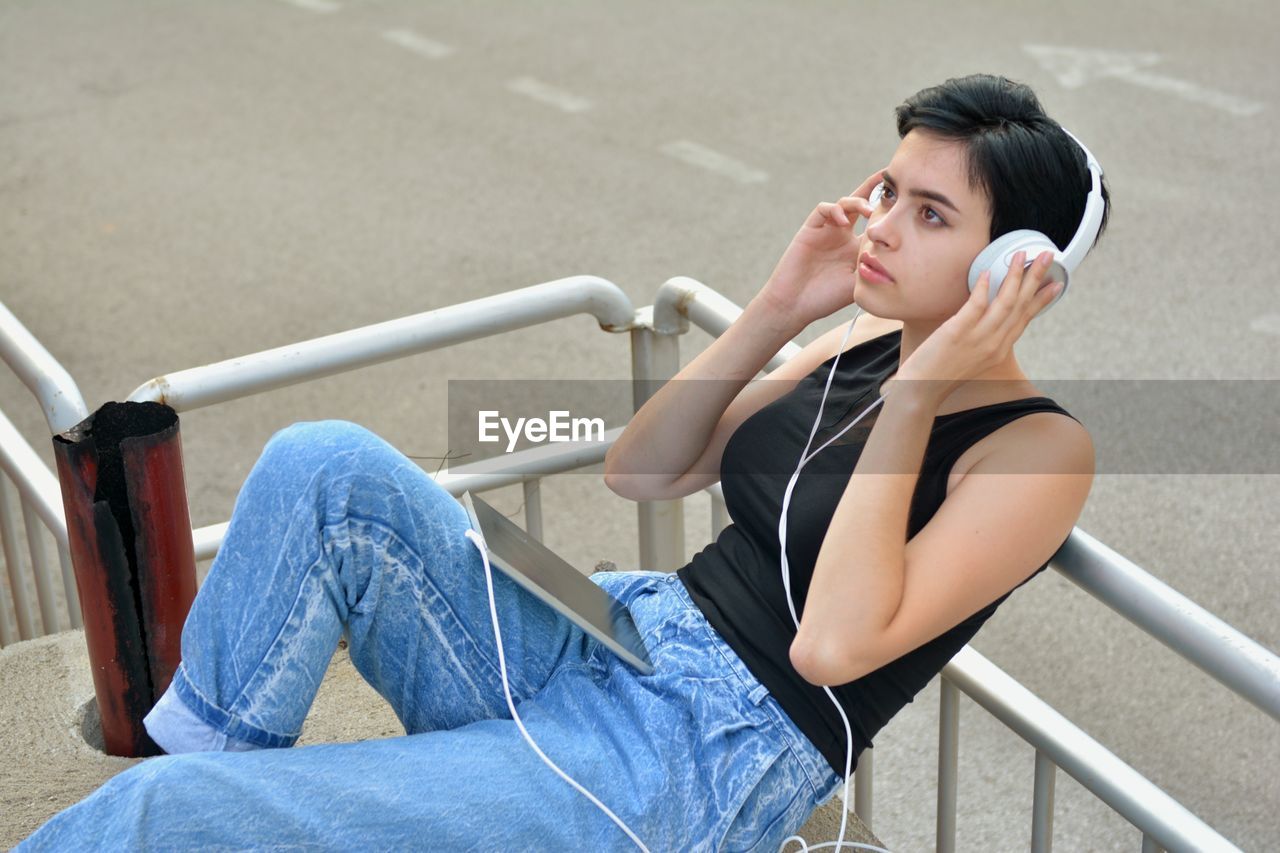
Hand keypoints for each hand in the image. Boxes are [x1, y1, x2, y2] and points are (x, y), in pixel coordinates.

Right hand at [756, 168, 886, 328]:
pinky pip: (824, 209)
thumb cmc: (826, 298)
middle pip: (861, 204)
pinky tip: (844, 222)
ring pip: (845, 203)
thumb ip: (875, 264)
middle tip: (891, 182)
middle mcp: (842, 235)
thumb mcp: (860, 281)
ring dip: (858, 201)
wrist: (796, 304)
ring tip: (869, 211)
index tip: (907, 198)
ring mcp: (826, 230)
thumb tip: (899, 250)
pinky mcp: (810, 229)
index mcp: (856, 247)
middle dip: (875, 188)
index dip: (888, 209)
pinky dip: (835, 210)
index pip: (876, 223)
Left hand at [888, 250, 1063, 404]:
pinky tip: (988, 272)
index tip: (1056, 284)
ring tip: (1021, 255)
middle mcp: (994, 344)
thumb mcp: (972, 357)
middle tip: (1048, 256)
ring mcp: (977, 339)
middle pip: (1021, 305)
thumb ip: (984, 338)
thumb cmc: (941, 372)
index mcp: (999, 350)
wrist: (921, 390)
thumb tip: (986, 314)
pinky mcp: (957, 333)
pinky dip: (984, 288)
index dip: (1042, 300)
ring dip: (1015, 276)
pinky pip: (976, 306)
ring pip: (1005, 303)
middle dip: (1036, 278)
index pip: (1026, 319)